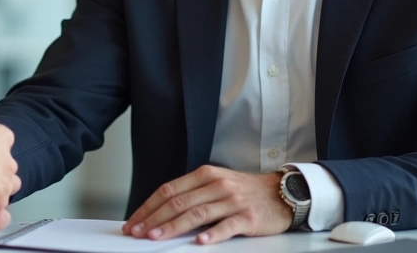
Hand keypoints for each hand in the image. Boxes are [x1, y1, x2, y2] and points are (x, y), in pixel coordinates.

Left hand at [122, 166, 290, 244]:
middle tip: (137, 232)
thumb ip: (193, 194)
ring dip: (174, 226)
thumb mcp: (217, 184)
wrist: (282, 192)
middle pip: (178, 202)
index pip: (169, 190)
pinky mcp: (248, 217)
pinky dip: (212, 234)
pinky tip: (200, 242)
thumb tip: (162, 212)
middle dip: (154, 219)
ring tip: (157, 237)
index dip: (148, 206)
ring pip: (197, 214)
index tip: (134, 220)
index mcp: (205, 175)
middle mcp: (217, 185)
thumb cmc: (246, 190)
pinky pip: (227, 226)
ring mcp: (232, 201)